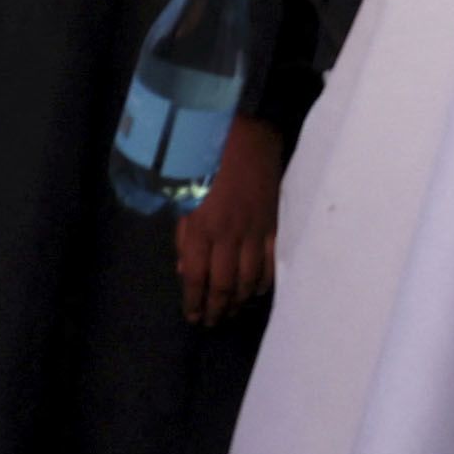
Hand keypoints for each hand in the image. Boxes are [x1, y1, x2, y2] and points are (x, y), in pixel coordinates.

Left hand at [176, 116, 286, 323]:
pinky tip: (257, 291)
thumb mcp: (180, 198)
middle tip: (213, 321)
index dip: (195, 302)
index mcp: (200, 227)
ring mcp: (255, 230)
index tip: (194, 317)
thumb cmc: (202, 159)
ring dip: (239, 300)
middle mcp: (228, 234)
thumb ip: (183, 236)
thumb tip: (186, 271)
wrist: (243, 133)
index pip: (197, 277)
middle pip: (224, 284)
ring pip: (249, 277)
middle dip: (217, 307)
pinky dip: (265, 280)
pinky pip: (272, 260)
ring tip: (232, 311)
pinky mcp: (274, 222)